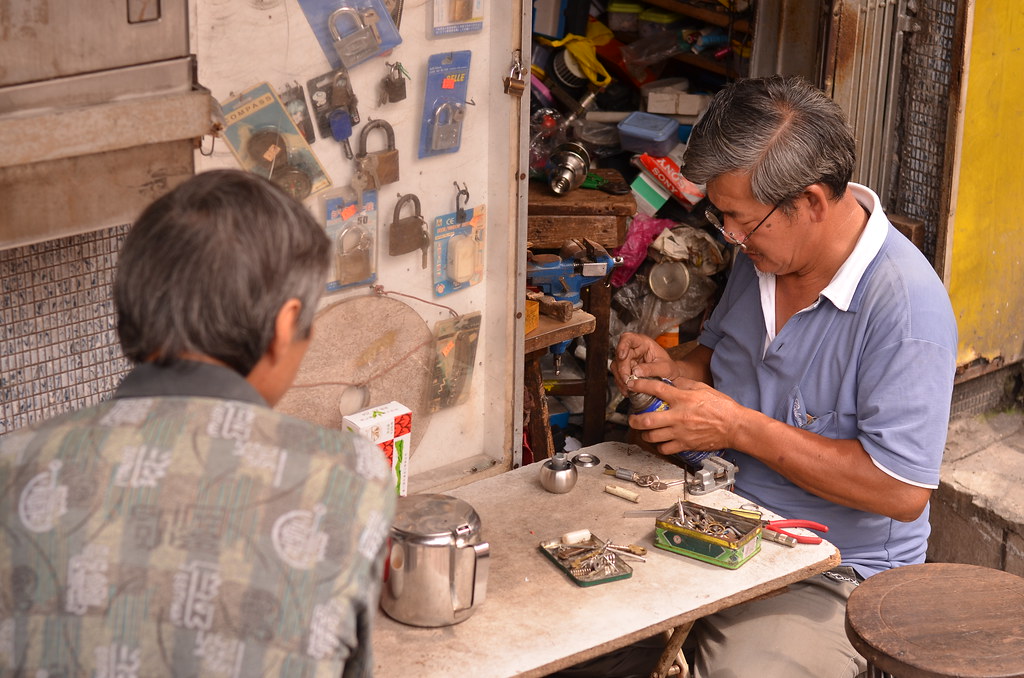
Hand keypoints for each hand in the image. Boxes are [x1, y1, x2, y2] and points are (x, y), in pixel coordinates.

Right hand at [612, 332, 677, 395]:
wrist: (670, 378)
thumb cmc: (669, 369)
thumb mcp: (665, 368)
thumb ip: (651, 369)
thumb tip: (636, 371)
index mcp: (643, 343)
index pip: (628, 338)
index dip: (622, 346)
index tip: (622, 356)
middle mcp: (634, 350)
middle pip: (620, 356)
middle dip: (622, 370)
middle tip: (628, 380)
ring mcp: (629, 360)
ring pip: (617, 367)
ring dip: (621, 378)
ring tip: (629, 387)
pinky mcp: (626, 371)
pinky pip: (619, 377)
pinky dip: (622, 384)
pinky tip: (628, 390)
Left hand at [627, 375, 741, 454]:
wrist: (735, 426)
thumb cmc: (722, 407)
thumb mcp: (703, 388)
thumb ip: (685, 384)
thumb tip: (672, 380)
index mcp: (683, 399)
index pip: (656, 389)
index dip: (641, 385)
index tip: (632, 385)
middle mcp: (678, 416)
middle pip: (647, 419)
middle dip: (634, 420)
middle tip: (632, 418)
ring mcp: (681, 432)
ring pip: (652, 436)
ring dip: (645, 434)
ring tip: (644, 431)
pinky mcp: (685, 445)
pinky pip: (665, 449)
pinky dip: (659, 446)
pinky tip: (660, 441)